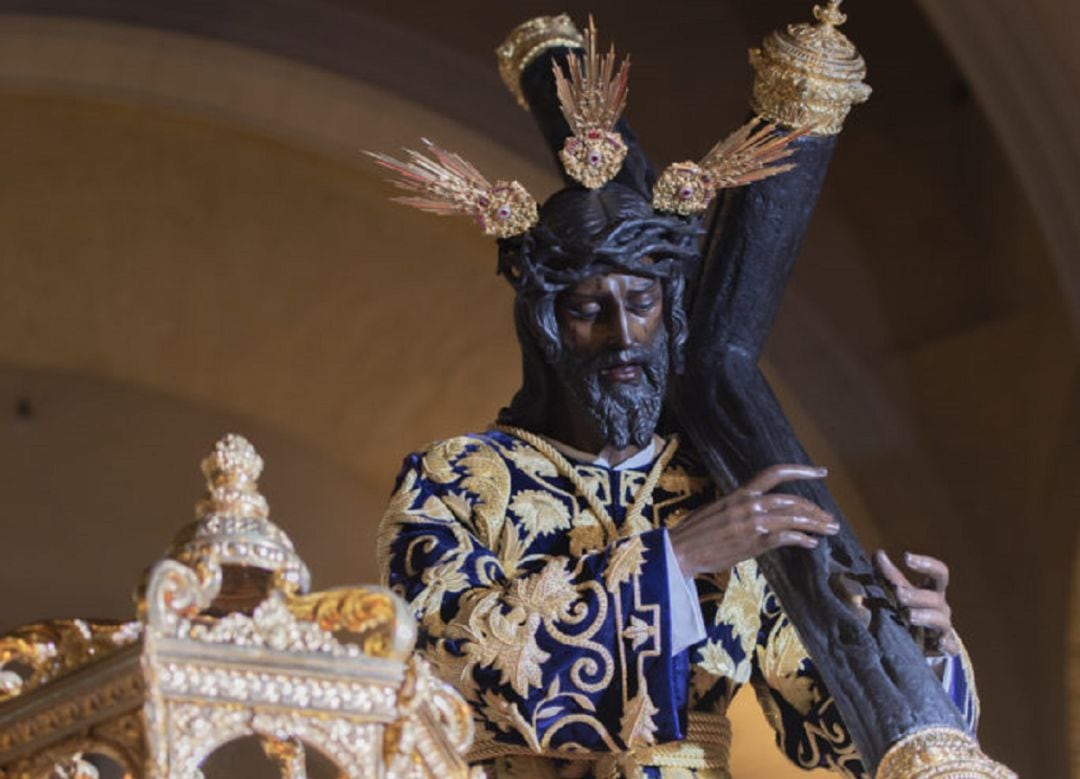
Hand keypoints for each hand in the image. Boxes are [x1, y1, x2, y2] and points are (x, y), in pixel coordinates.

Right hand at [669, 464, 838, 577]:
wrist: (680, 550)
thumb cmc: (694, 533)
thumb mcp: (717, 510)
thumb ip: (739, 507)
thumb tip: (756, 508)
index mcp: (739, 494)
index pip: (774, 473)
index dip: (801, 471)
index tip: (821, 472)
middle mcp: (748, 504)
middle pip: (792, 500)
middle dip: (815, 509)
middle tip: (830, 518)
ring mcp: (752, 523)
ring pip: (794, 518)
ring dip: (816, 524)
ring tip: (830, 529)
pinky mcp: (753, 543)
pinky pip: (785, 537)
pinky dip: (802, 540)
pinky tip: (811, 543)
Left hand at [875, 550, 959, 655]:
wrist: (918, 644)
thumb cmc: (907, 610)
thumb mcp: (900, 591)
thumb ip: (889, 575)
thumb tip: (878, 553)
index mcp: (931, 590)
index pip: (939, 572)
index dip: (926, 564)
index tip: (906, 557)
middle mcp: (940, 607)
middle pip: (935, 597)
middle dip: (917, 595)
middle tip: (898, 593)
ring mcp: (943, 628)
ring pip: (941, 620)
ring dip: (925, 616)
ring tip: (909, 616)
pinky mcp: (943, 648)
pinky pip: (950, 646)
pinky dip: (946, 644)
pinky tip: (939, 643)